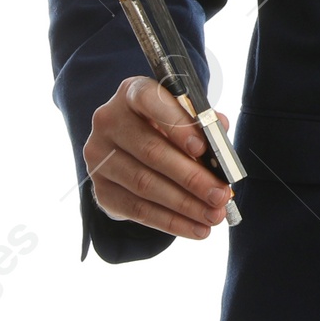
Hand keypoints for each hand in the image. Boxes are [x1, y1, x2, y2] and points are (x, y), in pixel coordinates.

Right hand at [83, 77, 233, 239]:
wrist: (129, 147)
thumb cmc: (166, 126)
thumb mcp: (183, 114)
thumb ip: (203, 121)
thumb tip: (220, 133)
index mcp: (131, 93)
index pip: (150, 101)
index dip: (176, 125)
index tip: (202, 148)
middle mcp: (109, 121)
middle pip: (151, 151)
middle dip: (191, 177)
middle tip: (220, 194)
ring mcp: (99, 157)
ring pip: (144, 184)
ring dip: (185, 205)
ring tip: (214, 215)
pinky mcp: (100, 189)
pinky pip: (137, 210)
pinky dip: (171, 222)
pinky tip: (196, 228)